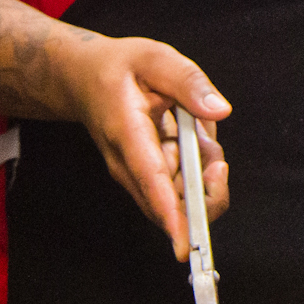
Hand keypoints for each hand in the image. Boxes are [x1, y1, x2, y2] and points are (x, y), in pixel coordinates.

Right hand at [57, 36, 230, 258]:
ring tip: (189, 126)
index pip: (152, 180)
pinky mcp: (145, 181)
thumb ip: (188, 82)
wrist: (83, 79)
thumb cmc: (119, 69)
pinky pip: (180, 189)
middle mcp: (127, 166)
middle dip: (206, 183)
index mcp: (127, 133)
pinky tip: (184, 135)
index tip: (185, 245)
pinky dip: (194, 165)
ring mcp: (135, 177)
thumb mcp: (155, 58)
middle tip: (207, 143)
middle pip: (174, 205)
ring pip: (182, 198)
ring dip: (201, 168)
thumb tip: (220, 111)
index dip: (172, 215)